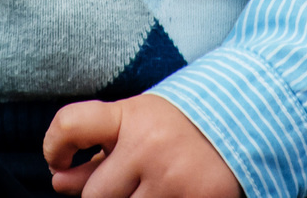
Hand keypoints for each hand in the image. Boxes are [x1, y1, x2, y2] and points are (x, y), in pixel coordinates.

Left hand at [45, 95, 241, 197]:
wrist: (251, 119)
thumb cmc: (181, 125)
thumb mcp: (139, 122)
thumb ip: (99, 152)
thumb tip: (58, 181)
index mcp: (132, 117)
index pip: (70, 125)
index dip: (54, 146)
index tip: (59, 160)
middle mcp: (150, 148)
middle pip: (93, 196)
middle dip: (104, 194)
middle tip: (127, 183)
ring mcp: (175, 182)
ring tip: (153, 188)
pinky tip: (170, 195)